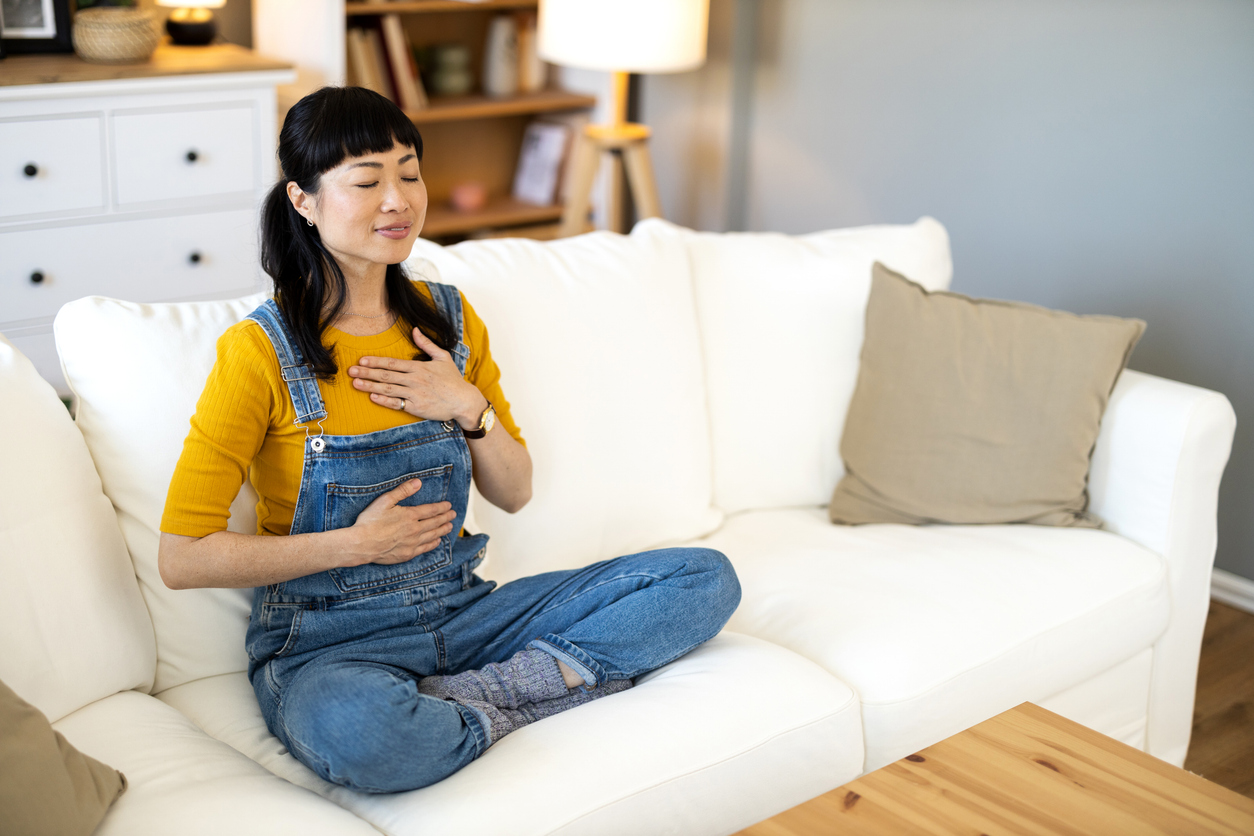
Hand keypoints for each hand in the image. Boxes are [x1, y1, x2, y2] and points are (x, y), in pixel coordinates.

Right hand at [345, 478, 456, 565]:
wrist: (361, 544)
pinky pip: (425, 549)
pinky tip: (437, 541)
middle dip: (445, 518)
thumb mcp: (385, 500)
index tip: (449, 506)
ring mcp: (412, 543)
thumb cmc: (370, 521)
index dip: (441, 507)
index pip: (431, 510)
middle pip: (435, 523)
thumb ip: (403, 491)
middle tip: (453, 515)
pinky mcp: (407, 554)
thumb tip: (418, 482)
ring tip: (450, 527)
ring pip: (432, 536)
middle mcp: (414, 530)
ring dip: (442, 530)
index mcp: (410, 516)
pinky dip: (433, 544)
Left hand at [348, 328, 486, 427]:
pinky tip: (372, 397)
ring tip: (356, 383)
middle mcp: (415, 380)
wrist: (464, 401)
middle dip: (367, 372)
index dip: (375, 362)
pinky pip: (397, 403)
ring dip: (370, 386)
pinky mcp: (417, 408)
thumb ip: (427, 344)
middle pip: (386, 375)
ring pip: (388, 389)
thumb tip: (415, 329)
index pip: (392, 363)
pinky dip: (384, 400)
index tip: (362, 360)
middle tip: (351, 371)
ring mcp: (415, 394)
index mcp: (419, 367)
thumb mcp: (442, 357)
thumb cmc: (453, 379)